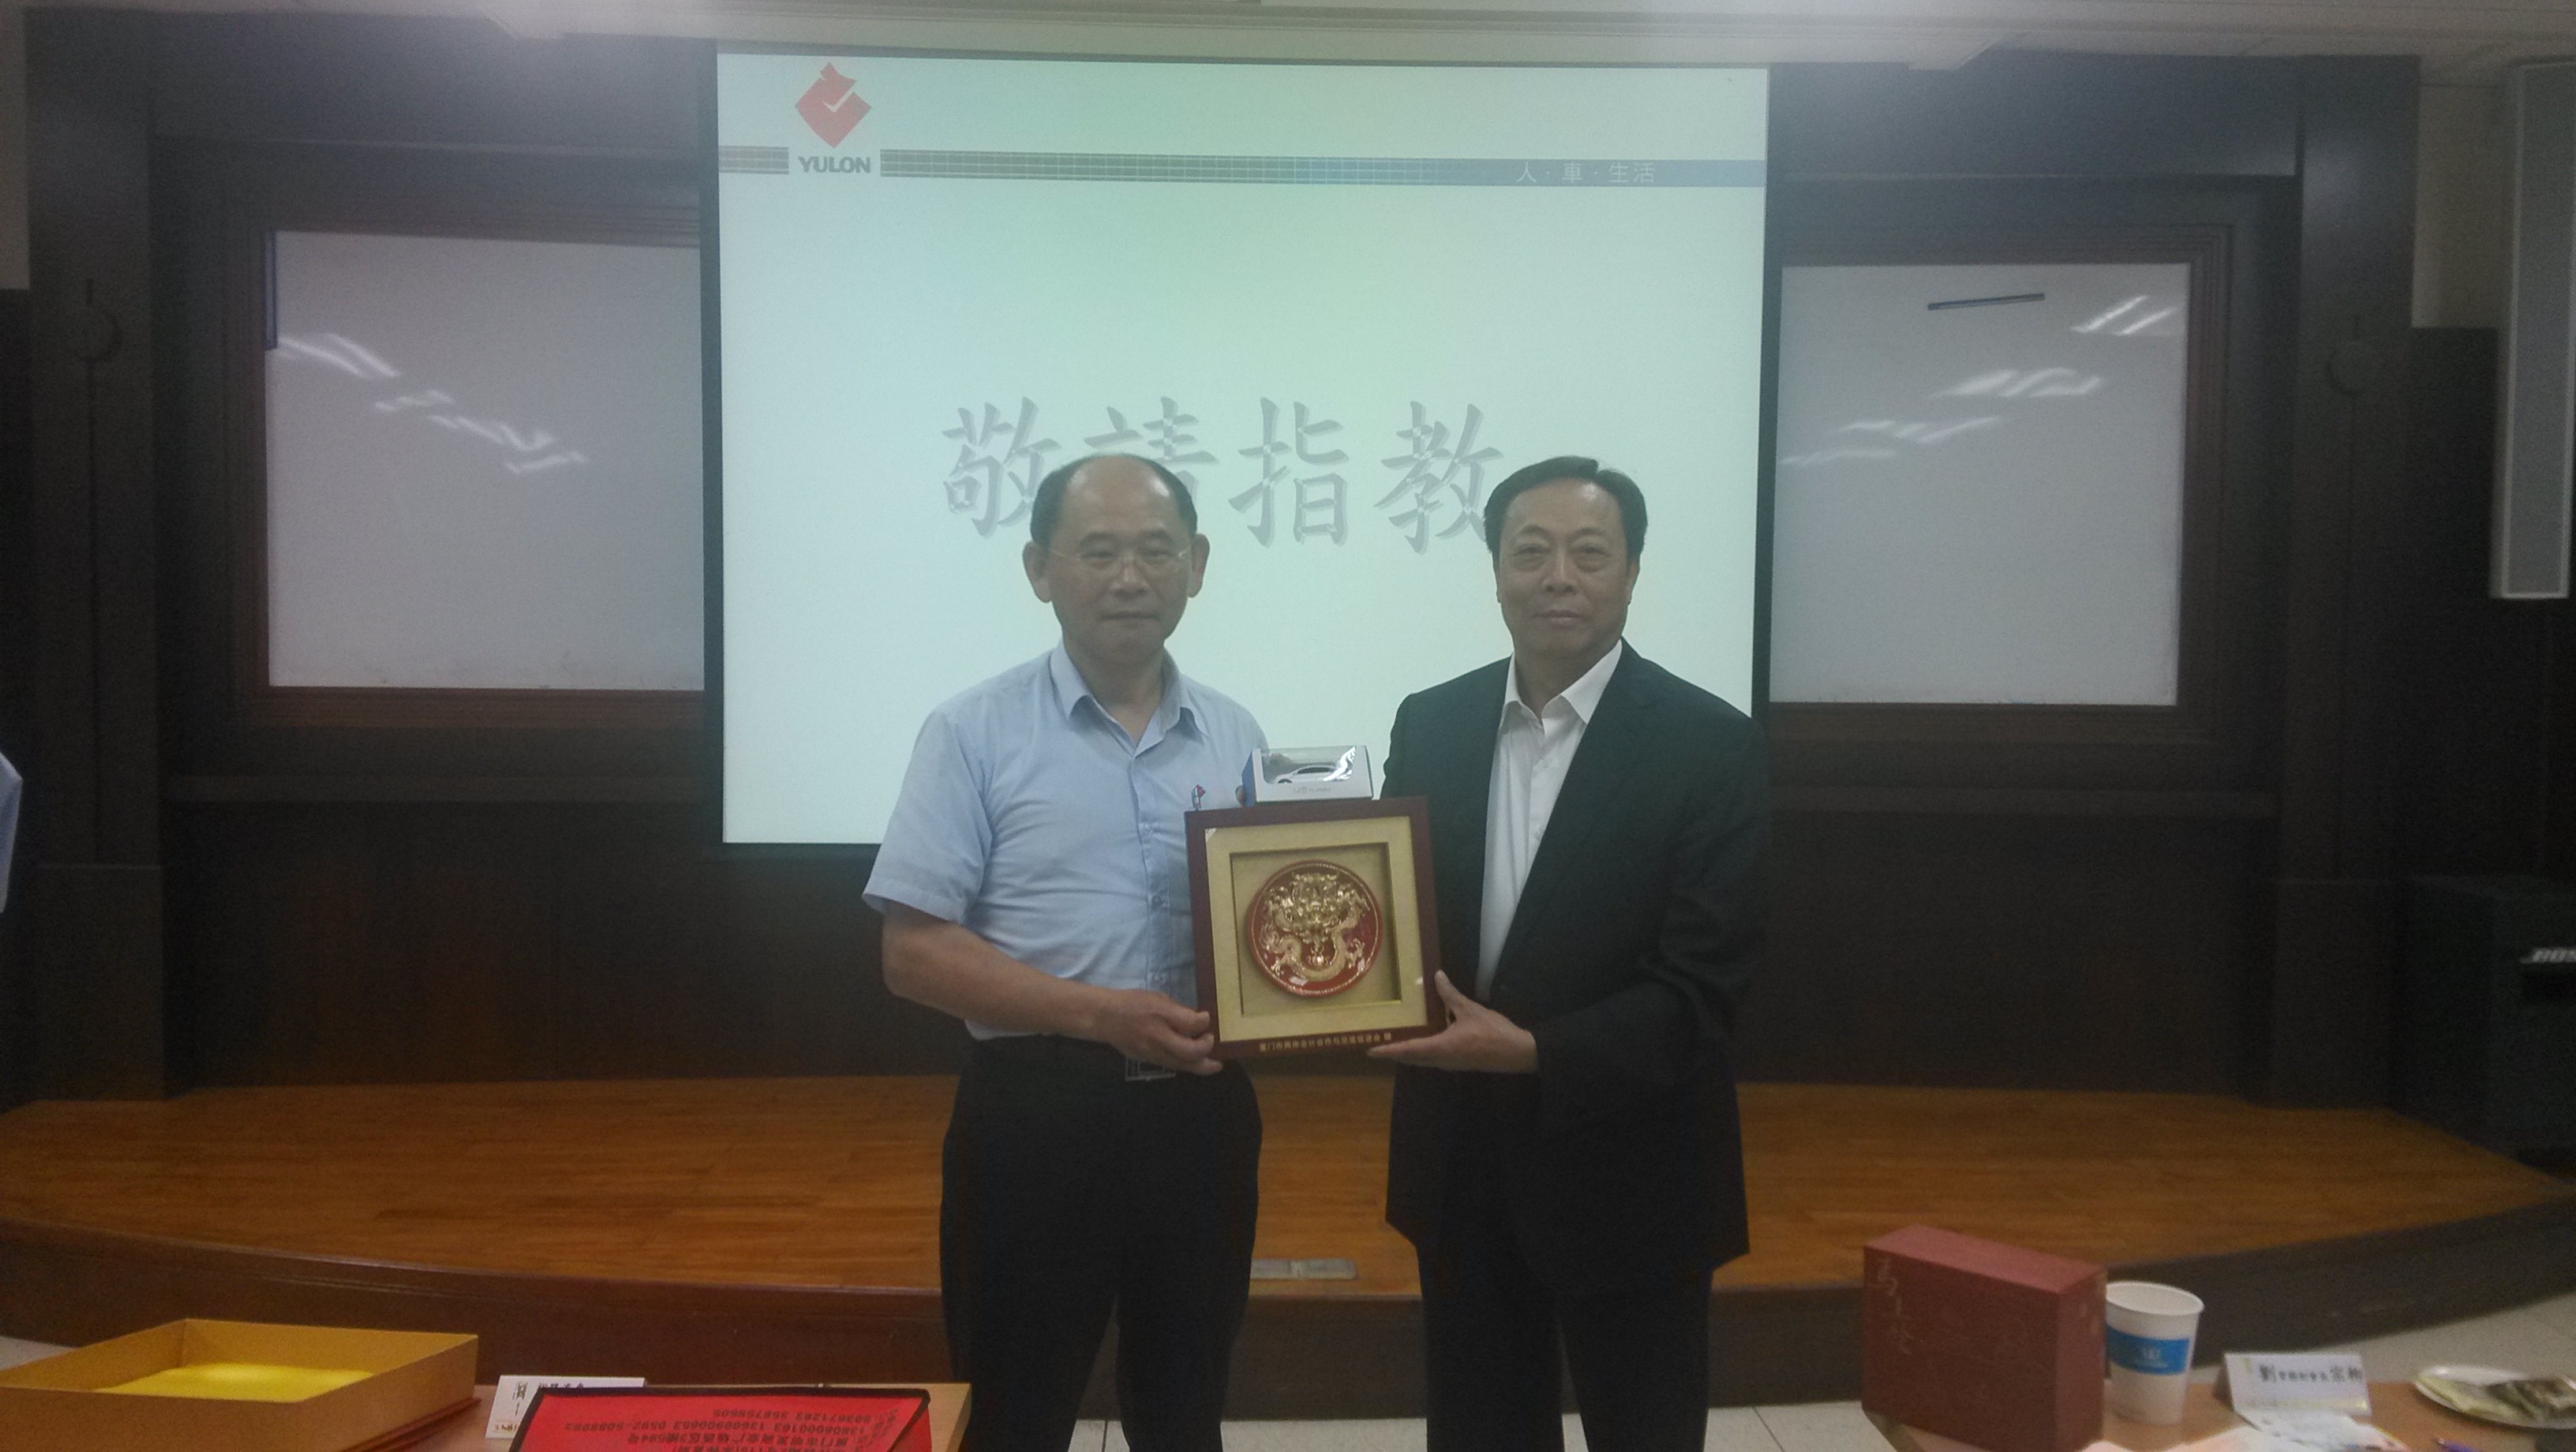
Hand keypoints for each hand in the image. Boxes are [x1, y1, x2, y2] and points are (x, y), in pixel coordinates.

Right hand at [1087, 989, 1220, 1074]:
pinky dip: (1186, 1064)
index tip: (1206, 1018)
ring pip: (1183, 1065)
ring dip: (1202, 1065)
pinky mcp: (1149, 1061)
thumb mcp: (1157, 997)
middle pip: (1190, 1052)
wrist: (1105, 1018)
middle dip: (1206, 1048)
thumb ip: (1177, 1010)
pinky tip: (1194, 1061)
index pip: (1190, 1023)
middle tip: (1211, 1041)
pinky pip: (1173, 1065)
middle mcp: (1157, 1036)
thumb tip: (1197, 1020)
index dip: (1204, 1021)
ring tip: (1214, 1064)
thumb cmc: (1133, 1003)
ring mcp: (1152, 1052)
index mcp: (1160, 1014)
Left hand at [1369, 973, 1537, 1072]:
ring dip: (1409, 1054)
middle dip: (1395, 1053)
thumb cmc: (1492, 1032)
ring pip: (1423, 1061)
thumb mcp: (1470, 1009)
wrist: (1517, 1053)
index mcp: (1441, 1047)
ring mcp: (1451, 1064)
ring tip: (1396, 1044)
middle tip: (1379, 1046)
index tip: (1371, 1051)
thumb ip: (1450, 995)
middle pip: (1412, 1058)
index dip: (1389, 1051)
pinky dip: (1422, 1053)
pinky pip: (1434, 1060)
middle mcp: (1441, 1059)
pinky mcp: (1459, 1063)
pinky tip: (1423, 1042)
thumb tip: (1437, 976)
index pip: (1408, 1050)